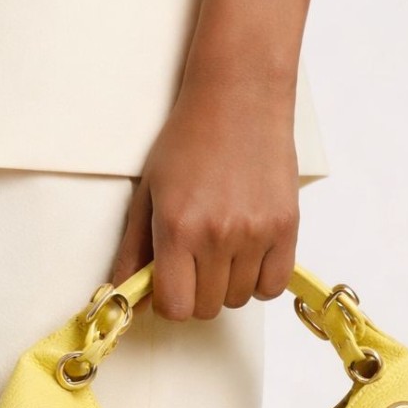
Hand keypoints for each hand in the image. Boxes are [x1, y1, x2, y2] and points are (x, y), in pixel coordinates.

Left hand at [110, 71, 299, 319]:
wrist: (239, 98)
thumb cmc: (189, 141)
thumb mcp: (148, 194)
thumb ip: (133, 252)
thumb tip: (121, 299)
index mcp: (178, 228)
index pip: (175, 308)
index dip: (169, 302)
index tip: (170, 283)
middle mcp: (217, 235)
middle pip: (206, 308)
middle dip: (196, 293)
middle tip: (195, 261)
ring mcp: (255, 233)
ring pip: (238, 299)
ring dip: (227, 284)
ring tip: (222, 248)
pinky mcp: (286, 227)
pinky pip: (273, 286)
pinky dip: (259, 280)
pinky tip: (248, 255)